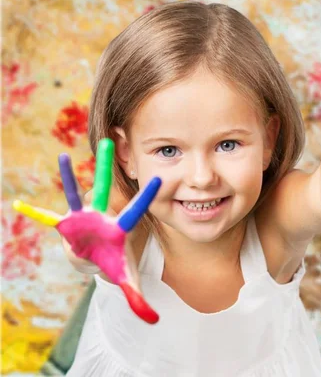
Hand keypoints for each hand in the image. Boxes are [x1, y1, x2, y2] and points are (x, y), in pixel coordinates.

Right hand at [13, 138, 161, 323]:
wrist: (99, 257)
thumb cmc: (116, 262)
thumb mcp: (127, 279)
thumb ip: (139, 297)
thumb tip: (154, 321)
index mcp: (120, 227)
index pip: (135, 211)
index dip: (146, 197)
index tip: (158, 178)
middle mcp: (102, 216)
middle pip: (105, 190)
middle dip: (106, 169)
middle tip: (110, 143)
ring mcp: (82, 218)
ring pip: (75, 193)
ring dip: (68, 177)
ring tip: (63, 157)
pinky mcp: (65, 224)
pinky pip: (48, 217)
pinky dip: (34, 213)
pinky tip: (18, 205)